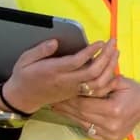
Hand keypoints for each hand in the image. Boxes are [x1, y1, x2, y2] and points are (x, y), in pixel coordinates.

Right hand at [0, 38, 117, 114]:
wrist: (24, 97)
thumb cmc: (24, 76)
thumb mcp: (25, 60)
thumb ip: (40, 50)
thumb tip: (55, 42)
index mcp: (53, 71)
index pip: (76, 62)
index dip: (90, 52)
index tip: (99, 42)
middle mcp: (66, 81)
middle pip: (92, 72)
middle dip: (105, 57)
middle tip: (112, 43)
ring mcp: (73, 89)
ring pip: (98, 82)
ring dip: (110, 68)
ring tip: (115, 52)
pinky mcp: (77, 93)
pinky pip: (97, 90)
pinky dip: (108, 81)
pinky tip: (114, 69)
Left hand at [52, 76, 139, 139]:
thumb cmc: (132, 90)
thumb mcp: (117, 81)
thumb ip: (98, 83)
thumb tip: (76, 83)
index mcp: (114, 110)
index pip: (83, 104)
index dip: (69, 98)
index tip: (57, 92)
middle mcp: (112, 125)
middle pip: (81, 115)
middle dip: (66, 107)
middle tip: (53, 99)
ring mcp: (112, 135)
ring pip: (83, 124)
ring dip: (69, 115)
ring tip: (58, 107)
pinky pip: (90, 131)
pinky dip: (81, 123)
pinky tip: (71, 116)